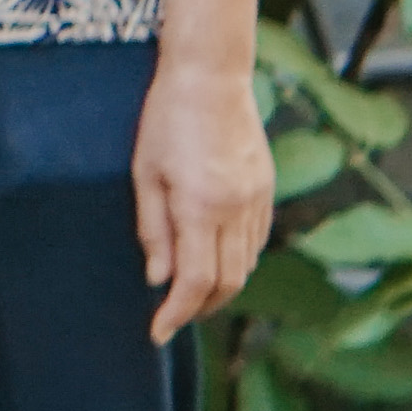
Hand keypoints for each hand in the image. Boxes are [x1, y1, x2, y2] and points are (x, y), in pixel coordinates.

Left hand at [133, 58, 275, 343]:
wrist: (212, 78)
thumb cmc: (166, 120)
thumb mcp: (144, 173)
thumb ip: (153, 230)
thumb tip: (159, 280)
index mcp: (201, 207)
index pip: (195, 281)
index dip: (177, 314)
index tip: (156, 332)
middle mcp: (236, 210)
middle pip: (226, 282)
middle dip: (199, 308)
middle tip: (171, 318)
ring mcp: (257, 201)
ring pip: (246, 265)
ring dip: (220, 289)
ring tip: (191, 296)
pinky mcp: (266, 191)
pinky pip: (257, 242)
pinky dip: (238, 262)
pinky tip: (216, 261)